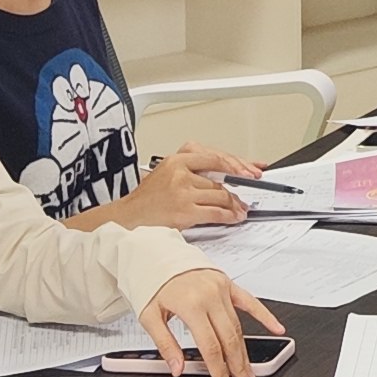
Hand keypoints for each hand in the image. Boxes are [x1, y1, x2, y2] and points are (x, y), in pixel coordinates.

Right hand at [111, 147, 249, 228]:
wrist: (127, 219)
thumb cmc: (147, 200)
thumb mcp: (167, 174)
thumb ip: (192, 172)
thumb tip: (222, 179)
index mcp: (177, 159)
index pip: (214, 157)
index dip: (236, 163)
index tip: (249, 168)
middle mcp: (180, 172)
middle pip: (220, 177)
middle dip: (238, 185)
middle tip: (249, 189)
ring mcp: (183, 191)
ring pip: (220, 195)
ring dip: (234, 204)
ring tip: (240, 209)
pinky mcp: (185, 210)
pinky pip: (215, 212)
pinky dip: (228, 216)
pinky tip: (233, 217)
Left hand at [143, 263, 286, 376]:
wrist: (156, 255)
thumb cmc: (152, 283)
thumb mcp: (149, 317)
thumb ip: (165, 344)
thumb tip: (177, 368)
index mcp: (191, 306)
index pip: (210, 347)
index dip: (219, 370)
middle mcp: (209, 296)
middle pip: (229, 339)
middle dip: (238, 366)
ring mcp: (221, 289)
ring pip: (238, 326)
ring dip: (245, 351)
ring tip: (250, 371)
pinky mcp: (227, 283)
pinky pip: (250, 302)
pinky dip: (264, 316)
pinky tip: (276, 328)